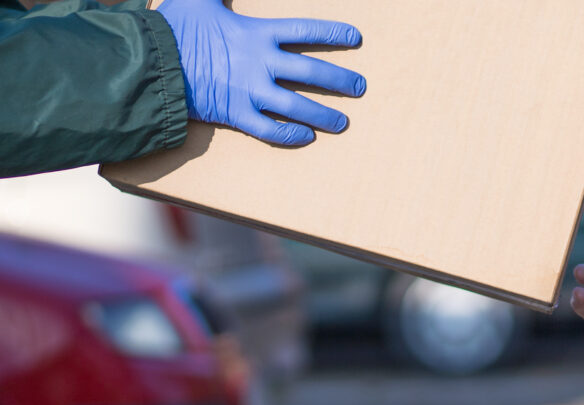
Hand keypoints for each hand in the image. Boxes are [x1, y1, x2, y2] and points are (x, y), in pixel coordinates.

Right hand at [158, 0, 365, 144]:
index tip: (355, 37)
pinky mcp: (236, 114)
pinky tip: (305, 137)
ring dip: (324, 115)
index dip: (333, 33)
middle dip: (340, 80)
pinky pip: (270, 130)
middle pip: (312, 73)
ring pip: (298, 106)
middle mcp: (260, 64)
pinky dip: (290, 135)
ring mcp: (250, 91)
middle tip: (359, 87)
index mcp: (256, 33)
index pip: (306, 30)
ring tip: (342, 122)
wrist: (148, 63)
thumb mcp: (199, 0)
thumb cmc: (173, 28)